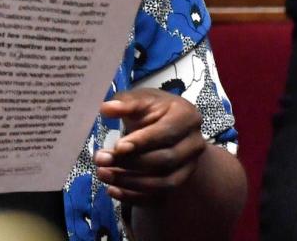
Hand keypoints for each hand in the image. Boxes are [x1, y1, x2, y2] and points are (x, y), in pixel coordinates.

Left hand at [94, 88, 205, 202]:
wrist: (167, 124)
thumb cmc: (152, 109)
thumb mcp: (140, 99)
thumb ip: (125, 102)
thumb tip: (107, 108)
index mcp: (187, 116)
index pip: (166, 133)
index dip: (142, 142)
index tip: (118, 147)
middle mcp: (194, 144)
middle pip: (165, 160)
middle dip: (131, 163)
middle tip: (101, 160)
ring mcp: (189, 167)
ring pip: (164, 183)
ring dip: (131, 182)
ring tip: (103, 174)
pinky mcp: (179, 183)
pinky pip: (159, 198)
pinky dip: (135, 197)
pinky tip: (113, 190)